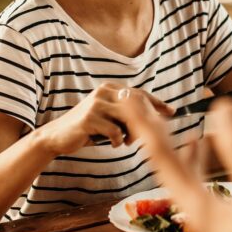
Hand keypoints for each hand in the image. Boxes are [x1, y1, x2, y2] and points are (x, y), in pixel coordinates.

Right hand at [36, 83, 172, 152]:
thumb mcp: (108, 117)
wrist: (58, 137)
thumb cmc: (87, 129)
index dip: (157, 103)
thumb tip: (151, 117)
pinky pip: (115, 131)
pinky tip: (112, 144)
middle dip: (144, 122)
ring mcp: (96, 103)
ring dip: (130, 134)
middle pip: (136, 104)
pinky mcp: (90, 118)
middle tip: (143, 137)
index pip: (139, 93)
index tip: (173, 112)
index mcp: (109, 88)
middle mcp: (103, 91)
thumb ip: (125, 113)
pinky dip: (117, 140)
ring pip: (127, 118)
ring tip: (125, 142)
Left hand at [124, 98, 231, 231]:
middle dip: (153, 133)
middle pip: (165, 167)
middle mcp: (195, 217)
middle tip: (138, 103)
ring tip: (165, 122)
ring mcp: (208, 225)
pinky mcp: (223, 228)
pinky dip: (197, 165)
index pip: (162, 158)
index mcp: (198, 208)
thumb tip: (220, 112)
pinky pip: (199, 188)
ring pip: (182, 178)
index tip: (128, 100)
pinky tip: (205, 153)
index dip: (145, 126)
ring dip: (175, 148)